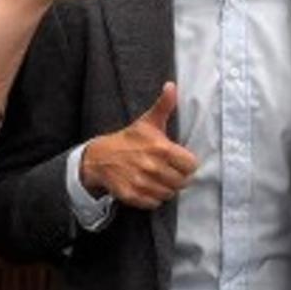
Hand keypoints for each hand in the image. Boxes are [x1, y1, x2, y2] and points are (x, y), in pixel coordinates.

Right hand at [80, 82, 195, 208]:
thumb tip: (171, 86)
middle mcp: (152, 167)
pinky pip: (154, 203)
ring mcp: (142, 183)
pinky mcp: (132, 196)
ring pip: (169, 194)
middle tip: (166, 170)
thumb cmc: (129, 140)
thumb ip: (164, 105)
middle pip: (182, 182)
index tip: (178, 160)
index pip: (191, 165)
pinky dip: (153, 198)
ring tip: (157, 178)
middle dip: (177, 177)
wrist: (99, 158)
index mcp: (161, 148)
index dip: (186, 163)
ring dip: (165, 188)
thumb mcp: (147, 122)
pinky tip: (147, 187)